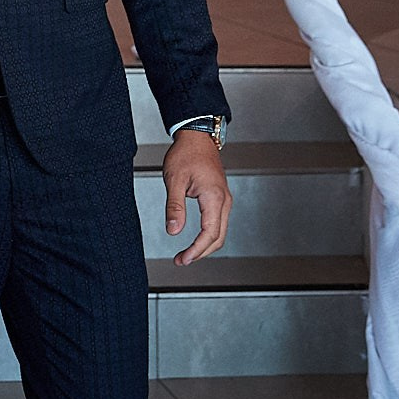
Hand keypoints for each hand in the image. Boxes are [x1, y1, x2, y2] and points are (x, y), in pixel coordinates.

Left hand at [163, 130, 231, 264]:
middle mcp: (224, 201)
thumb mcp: (174, 180)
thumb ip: (174, 207)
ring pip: (220, 232)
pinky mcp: (220, 198)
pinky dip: (208, 236)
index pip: (210, 233)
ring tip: (185, 254)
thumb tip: (173, 231)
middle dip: (200, 253)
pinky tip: (195, 241)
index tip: (183, 259)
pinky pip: (218, 223)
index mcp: (214, 197)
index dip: (196, 250)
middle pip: (218, 237)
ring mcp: (224, 200)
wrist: (197, 137)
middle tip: (181, 261)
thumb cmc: (186, 154)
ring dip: (204, 246)